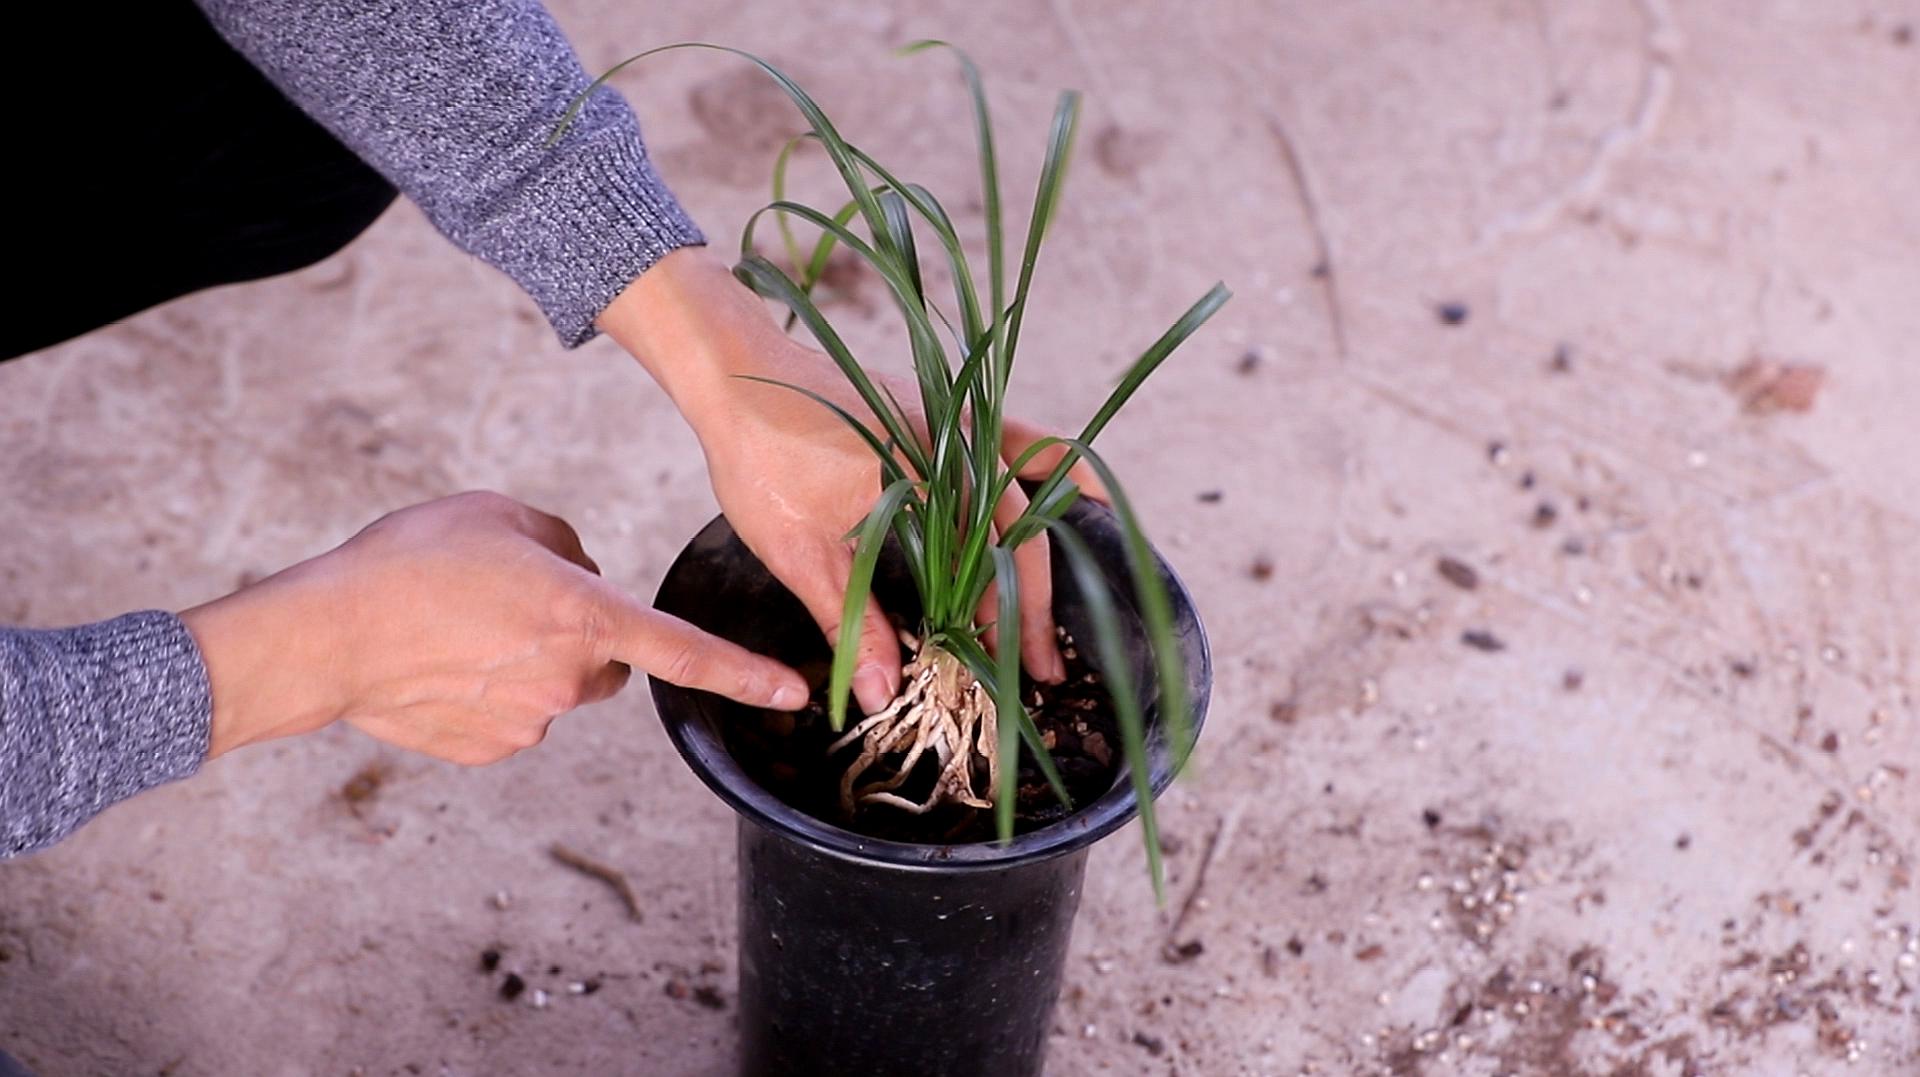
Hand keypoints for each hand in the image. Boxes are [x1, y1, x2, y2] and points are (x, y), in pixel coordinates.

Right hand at [181, 491, 807, 762]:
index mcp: (584, 615)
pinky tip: (443, 667)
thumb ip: (564, 541)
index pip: (686, 649)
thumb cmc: (410, 562)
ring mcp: (532, 722)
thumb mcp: (498, 515)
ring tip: (465, 631)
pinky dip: (492, 696)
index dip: (746, 673)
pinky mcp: (493, 750)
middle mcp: (569, 678)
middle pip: (611, 664)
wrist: (326, 636)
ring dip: (535, 666)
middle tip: (517, 604)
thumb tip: (580, 569)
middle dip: (586, 640)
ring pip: (560, 691)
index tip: (794, 693)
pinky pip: (515, 717)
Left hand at [598, 248, 1103, 715]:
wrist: (737, 371)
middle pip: (1019, 533)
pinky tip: (1083, 493)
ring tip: (1058, 606)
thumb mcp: (797, 552)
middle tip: (1039, 669)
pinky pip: (1020, 439)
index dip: (1006, 622)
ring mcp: (959, 420)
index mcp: (925, 476)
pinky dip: (1052, 470)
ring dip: (1043, 551)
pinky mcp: (947, 411)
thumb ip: (850, 621)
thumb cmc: (758, 456)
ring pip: (1030, 489)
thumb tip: (883, 692)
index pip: (988, 562)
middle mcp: (956, 442)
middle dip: (1035, 605)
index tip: (1010, 672)